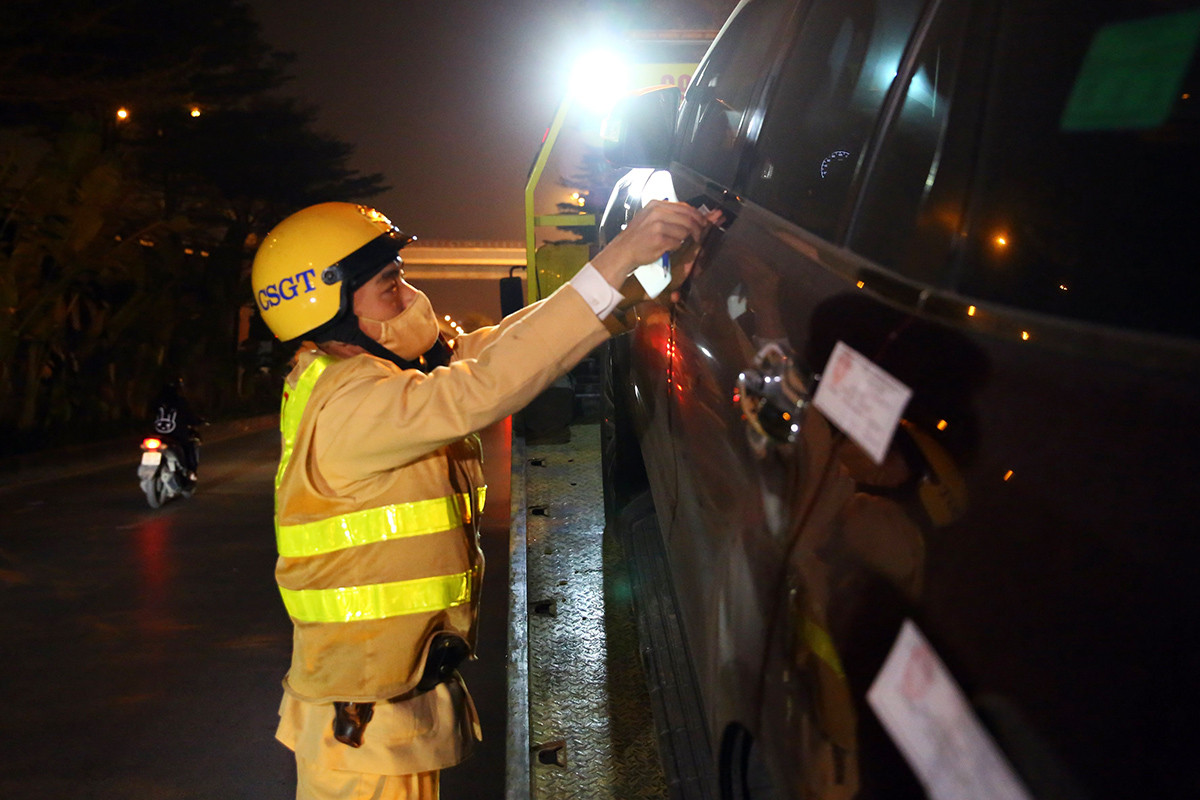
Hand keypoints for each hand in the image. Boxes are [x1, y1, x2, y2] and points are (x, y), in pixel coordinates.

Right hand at [590, 200, 718, 288]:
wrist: (623, 250)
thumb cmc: (637, 236)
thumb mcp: (649, 217)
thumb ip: (668, 214)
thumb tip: (692, 215)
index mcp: (656, 205)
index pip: (685, 207)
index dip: (697, 215)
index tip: (703, 222)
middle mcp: (657, 213)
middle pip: (688, 218)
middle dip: (697, 228)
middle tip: (699, 235)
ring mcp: (658, 226)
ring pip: (684, 231)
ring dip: (684, 239)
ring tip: (675, 241)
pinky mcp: (659, 240)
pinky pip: (677, 243)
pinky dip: (675, 247)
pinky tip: (668, 247)